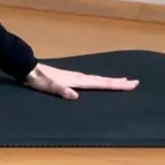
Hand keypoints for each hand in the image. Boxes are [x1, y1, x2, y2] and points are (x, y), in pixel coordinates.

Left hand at [25, 63, 139, 99]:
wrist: (29, 68)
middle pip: (103, 80)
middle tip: (135, 82)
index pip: (101, 83)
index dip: (116, 85)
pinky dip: (100, 81)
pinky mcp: (71, 78)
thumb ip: (62, 91)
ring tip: (123, 81)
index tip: (131, 84)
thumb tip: (75, 96)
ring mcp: (75, 76)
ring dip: (111, 80)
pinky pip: (90, 80)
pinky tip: (99, 82)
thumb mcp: (49, 87)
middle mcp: (79, 77)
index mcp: (77, 80)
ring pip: (98, 79)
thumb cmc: (39, 79)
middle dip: (119, 82)